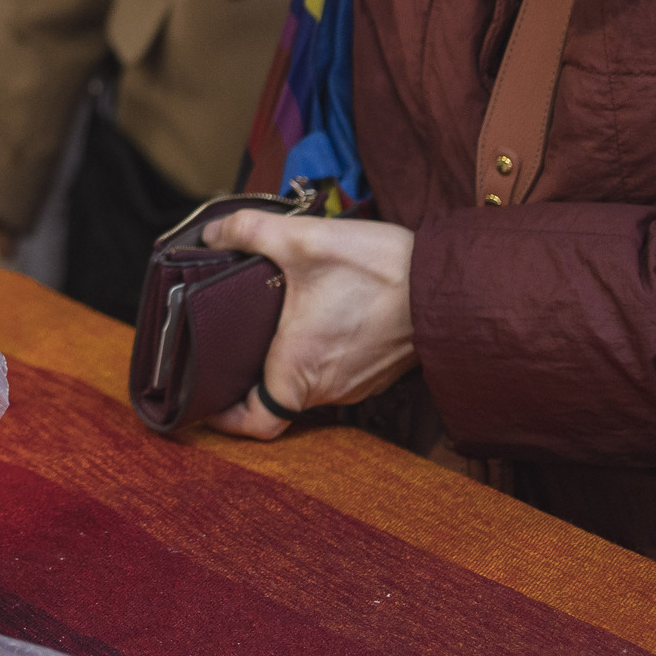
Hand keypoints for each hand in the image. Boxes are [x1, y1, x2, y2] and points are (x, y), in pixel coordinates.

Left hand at [198, 212, 416, 439]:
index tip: (205, 398)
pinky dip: (317, 355)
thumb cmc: (380, 269)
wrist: (450, 281)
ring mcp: (357, 383)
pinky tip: (310, 319)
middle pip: (275, 399)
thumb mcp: (303, 238)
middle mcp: (328, 388)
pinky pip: (335, 372)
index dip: (224, 418)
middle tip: (223, 345)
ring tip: (263, 326)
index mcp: (300, 371)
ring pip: (307, 385)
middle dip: (248, 377)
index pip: (255, 423)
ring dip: (286, 362)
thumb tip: (209, 233)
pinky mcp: (376, 370)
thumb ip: (247, 231)